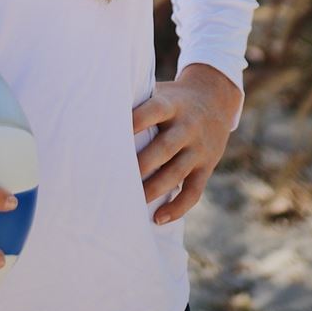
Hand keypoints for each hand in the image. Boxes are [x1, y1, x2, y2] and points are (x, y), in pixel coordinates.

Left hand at [131, 63, 241, 224]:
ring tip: (133, 202)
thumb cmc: (172, 99)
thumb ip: (137, 101)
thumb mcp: (161, 92)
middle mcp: (188, 126)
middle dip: (143, 163)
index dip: (137, 120)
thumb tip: (96, 108)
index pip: (155, 109)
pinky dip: (177, 207)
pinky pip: (193, 192)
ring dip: (155, 189)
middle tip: (117, 177)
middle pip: (165, 147)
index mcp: (172, 105)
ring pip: (177, 172)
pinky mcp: (207, 167)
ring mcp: (199, 149)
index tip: (115, 131)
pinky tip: (158, 218)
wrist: (215, 98)